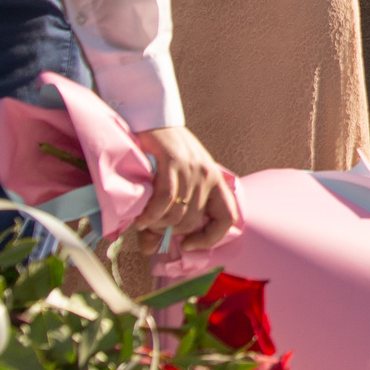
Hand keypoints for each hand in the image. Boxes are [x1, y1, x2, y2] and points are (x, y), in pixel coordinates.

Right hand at [134, 125, 238, 251]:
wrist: (154, 120)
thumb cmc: (163, 155)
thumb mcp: (174, 183)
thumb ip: (167, 215)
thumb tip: (149, 249)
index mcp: (216, 182)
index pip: (228, 218)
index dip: (211, 238)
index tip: (189, 245)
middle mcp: (208, 176)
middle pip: (193, 222)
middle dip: (169, 231)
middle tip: (151, 228)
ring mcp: (192, 169)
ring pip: (177, 214)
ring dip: (157, 224)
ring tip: (143, 221)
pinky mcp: (173, 162)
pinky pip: (165, 200)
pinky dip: (151, 215)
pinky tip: (141, 218)